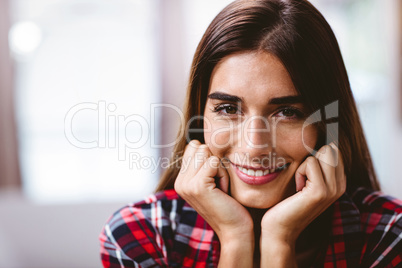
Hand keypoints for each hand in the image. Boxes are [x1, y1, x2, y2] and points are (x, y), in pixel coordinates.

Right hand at [174, 140, 253, 266]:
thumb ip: (203, 163)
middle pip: (200, 147)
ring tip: (220, 188)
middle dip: (215, 163)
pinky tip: (223, 191)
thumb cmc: (230, 204)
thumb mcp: (212, 180)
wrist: (236, 230)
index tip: (215, 181)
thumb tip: (200, 142)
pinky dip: (223, 174)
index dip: (210, 159)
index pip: (194, 147)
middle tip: (219, 186)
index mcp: (181, 179)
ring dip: (220, 169)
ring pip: (207, 153)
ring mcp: (186, 184)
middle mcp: (179, 182)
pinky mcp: (197, 186)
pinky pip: (214, 162)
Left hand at [260, 143, 345, 265]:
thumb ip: (315, 165)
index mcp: (339, 183)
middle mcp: (340, 186)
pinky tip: (297, 189)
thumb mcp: (305, 181)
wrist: (279, 228)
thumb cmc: (287, 202)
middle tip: (302, 179)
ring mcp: (333, 190)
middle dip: (311, 157)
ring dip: (305, 165)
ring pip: (323, 153)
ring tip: (300, 184)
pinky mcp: (321, 192)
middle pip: (331, 149)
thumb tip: (317, 139)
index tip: (305, 173)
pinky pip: (311, 162)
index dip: (315, 155)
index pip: (334, 150)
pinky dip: (300, 171)